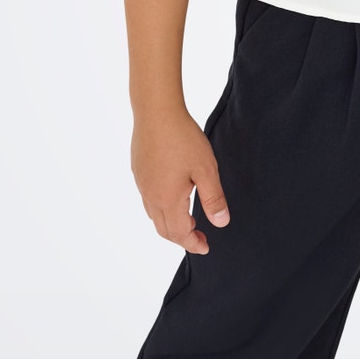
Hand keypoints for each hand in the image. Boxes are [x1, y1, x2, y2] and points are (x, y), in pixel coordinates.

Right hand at [131, 106, 229, 251]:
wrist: (156, 111)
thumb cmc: (183, 138)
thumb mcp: (206, 169)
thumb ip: (213, 198)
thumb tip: (221, 223)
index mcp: (167, 199)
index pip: (179, 234)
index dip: (193, 244)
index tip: (205, 247)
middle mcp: (150, 195)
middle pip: (164, 229)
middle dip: (182, 238)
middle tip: (200, 236)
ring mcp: (142, 183)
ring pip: (154, 215)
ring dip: (171, 224)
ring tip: (189, 220)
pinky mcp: (138, 171)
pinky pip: (148, 200)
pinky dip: (162, 209)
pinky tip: (174, 197)